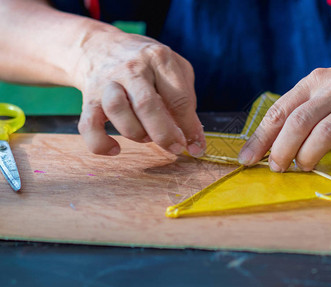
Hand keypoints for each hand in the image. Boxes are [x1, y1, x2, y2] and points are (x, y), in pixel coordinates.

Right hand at [74, 28, 204, 155]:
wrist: (98, 47)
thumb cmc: (145, 63)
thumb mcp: (172, 66)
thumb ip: (185, 96)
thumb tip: (191, 135)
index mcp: (158, 58)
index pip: (179, 97)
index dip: (190, 127)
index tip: (196, 146)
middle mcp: (131, 68)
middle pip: (147, 105)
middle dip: (165, 134)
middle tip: (176, 148)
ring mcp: (107, 83)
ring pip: (117, 111)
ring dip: (136, 133)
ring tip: (146, 137)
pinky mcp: (89, 99)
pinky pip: (89, 126)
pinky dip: (100, 143)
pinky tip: (115, 149)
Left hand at [238, 54, 330, 171]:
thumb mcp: (319, 94)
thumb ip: (297, 115)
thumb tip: (266, 147)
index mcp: (310, 84)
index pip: (279, 112)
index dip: (261, 138)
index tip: (247, 158)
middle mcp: (330, 89)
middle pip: (299, 121)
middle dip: (282, 149)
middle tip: (277, 168)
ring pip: (326, 128)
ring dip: (309, 152)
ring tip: (303, 166)